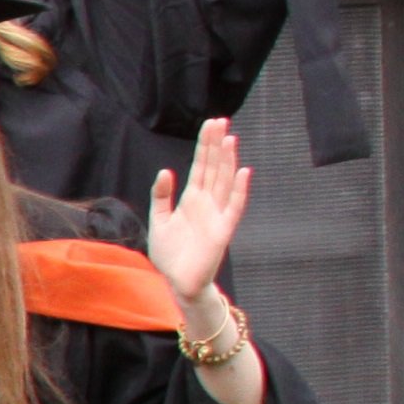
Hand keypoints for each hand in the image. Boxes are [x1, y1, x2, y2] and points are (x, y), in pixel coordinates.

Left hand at [145, 116, 250, 302]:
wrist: (177, 282)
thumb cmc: (170, 253)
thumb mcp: (159, 220)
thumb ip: (161, 196)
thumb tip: (166, 171)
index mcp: (191, 199)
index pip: (201, 166)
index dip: (205, 145)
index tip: (211, 124)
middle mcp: (207, 203)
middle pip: (214, 168)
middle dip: (216, 145)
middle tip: (220, 121)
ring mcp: (217, 215)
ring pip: (225, 182)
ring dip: (228, 161)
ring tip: (231, 138)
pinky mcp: (223, 231)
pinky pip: (234, 207)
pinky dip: (240, 190)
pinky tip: (244, 172)